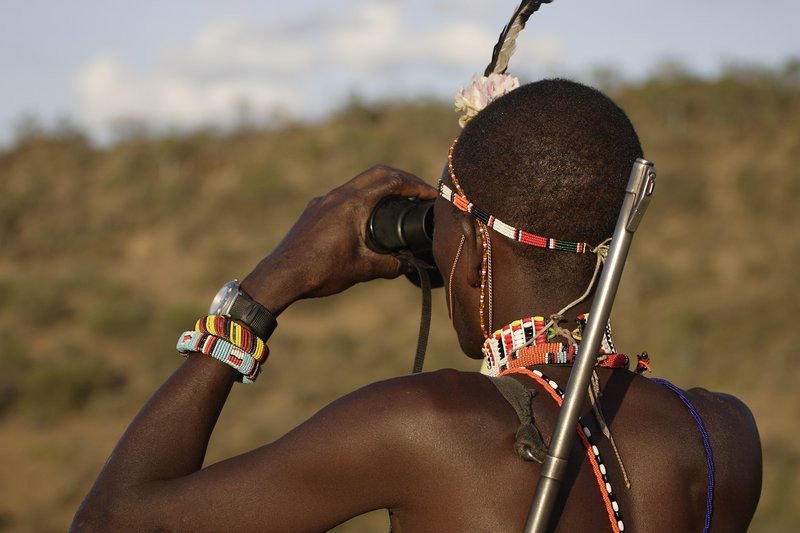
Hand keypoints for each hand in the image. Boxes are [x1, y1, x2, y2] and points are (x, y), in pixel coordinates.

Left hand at [242, 165, 435, 313]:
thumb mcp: (363, 269)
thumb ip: (392, 265)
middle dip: (403, 179)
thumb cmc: (320, 271)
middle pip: (378, 173)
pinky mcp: (315, 210)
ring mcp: (324, 201)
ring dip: (381, 187)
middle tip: (419, 192)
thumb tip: (411, 265)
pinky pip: (344, 196)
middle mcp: (338, 195)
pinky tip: (366, 218)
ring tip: (397, 203)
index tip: (431, 194)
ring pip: (359, 184)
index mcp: (353, 204)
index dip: (416, 185)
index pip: (392, 181)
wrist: (282, 275)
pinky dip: (362, 199)